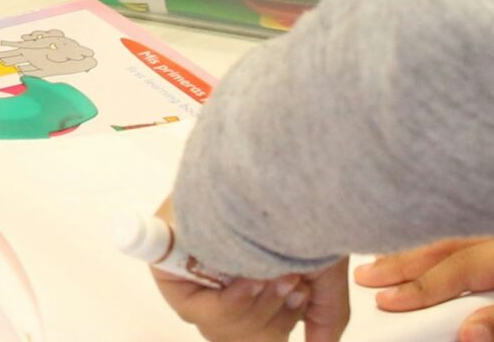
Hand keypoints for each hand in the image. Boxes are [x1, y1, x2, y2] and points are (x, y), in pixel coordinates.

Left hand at [146, 198, 346, 341]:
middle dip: (272, 319)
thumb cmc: (302, 205)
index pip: (249, 323)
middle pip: (233, 331)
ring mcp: (192, 262)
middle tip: (294, 287)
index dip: (274, 325)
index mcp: (247, 268)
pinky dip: (229, 304)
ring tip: (280, 277)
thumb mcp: (324, 267)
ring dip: (256, 309)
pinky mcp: (168, 258)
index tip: (300, 299)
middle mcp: (217, 266)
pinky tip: (252, 279)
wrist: (284, 167)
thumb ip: (325, 313)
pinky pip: (193, 308)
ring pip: (216, 325)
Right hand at [355, 229, 493, 341]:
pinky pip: (485, 240)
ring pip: (466, 237)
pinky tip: (435, 248)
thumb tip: (465, 332)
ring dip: (424, 250)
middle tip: (365, 274)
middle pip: (454, 243)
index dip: (423, 286)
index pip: (464, 267)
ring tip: (385, 258)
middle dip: (408, 260)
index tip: (384, 302)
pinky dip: (452, 245)